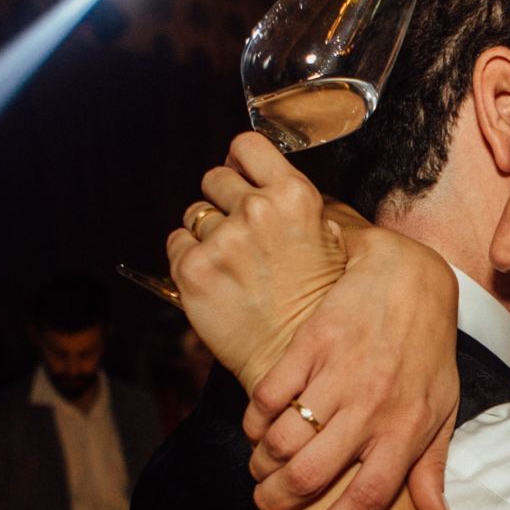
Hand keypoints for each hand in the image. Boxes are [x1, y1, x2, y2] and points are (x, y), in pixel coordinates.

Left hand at [166, 133, 348, 391]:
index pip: (247, 146)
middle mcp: (256, 212)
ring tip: (232, 264)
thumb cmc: (320, 307)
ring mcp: (221, 241)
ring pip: (194, 214)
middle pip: (215, 178)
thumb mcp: (334, 242)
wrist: (295, 363)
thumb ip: (305, 204)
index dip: (240, 160)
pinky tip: (215, 278)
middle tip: (240, 233)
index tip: (240, 172)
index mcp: (294, 197)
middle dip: (224, 200)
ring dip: (207, 232)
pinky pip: (176, 243)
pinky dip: (188, 257)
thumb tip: (272, 177)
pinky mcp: (192, 271)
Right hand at [242, 225, 461, 509]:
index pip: (367, 501)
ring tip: (263, 466)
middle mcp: (373, 406)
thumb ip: (430, 469)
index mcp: (406, 430)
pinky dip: (256, 418)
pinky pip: (269, 394)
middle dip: (278, 502)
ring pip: (284, 439)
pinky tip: (260, 424)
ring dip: (263, 462)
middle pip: (312, 476)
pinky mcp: (312, 341)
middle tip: (267, 504)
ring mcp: (341, 373)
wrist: (409, 277)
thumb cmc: (428, 352)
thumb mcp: (440, 410)